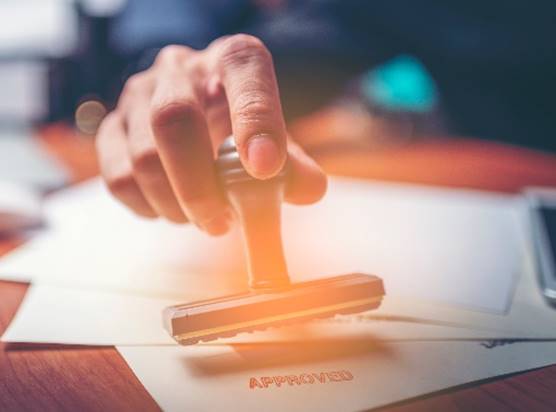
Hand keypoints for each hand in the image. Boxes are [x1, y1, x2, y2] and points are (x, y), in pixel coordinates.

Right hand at [96, 34, 326, 234]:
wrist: (196, 112)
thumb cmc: (240, 127)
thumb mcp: (273, 137)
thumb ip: (293, 163)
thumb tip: (310, 189)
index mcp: (231, 61)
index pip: (244, 71)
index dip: (255, 120)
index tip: (265, 168)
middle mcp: (180, 69)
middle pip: (174, 119)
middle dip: (199, 186)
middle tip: (222, 222)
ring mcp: (138, 96)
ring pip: (143, 156)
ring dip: (176, 205)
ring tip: (205, 219)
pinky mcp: (112, 128)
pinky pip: (118, 178)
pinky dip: (147, 208)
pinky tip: (173, 210)